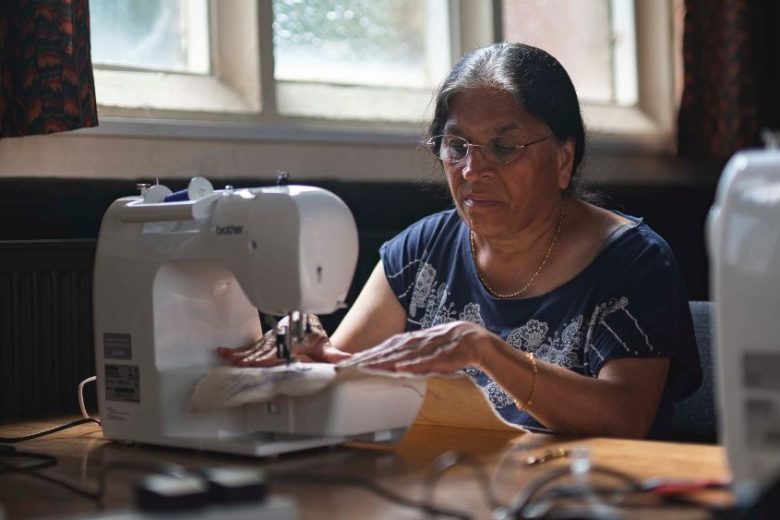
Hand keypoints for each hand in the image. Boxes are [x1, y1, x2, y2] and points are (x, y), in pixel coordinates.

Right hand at [216, 315, 351, 366]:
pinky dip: (236, 350)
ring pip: (255, 347)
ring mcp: (270, 339)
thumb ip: (335, 355)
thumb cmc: (314, 336)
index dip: (270, 356)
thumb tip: (348, 360)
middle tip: (238, 362)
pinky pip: (250, 346)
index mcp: (293, 341)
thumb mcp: (325, 345)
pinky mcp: (264, 341)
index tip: (260, 361)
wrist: (307, 322)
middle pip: (264, 349)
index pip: (280, 351)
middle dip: (251, 356)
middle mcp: (279, 339)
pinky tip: (223, 352)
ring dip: (241, 353)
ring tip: (227, 357)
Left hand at [340, 321, 491, 373]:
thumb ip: (410, 355)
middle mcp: (416, 342)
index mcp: (412, 339)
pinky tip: (399, 368)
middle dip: (368, 357)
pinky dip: (411, 364)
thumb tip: (394, 365)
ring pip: (401, 355)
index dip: (368, 353)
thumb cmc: (450, 346)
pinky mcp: (440, 356)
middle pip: (388, 350)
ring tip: (366, 367)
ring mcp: (427, 348)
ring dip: (383, 361)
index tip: (350, 361)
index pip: (385, 346)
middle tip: (349, 365)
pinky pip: (423, 361)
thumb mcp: (426, 348)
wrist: (475, 340)